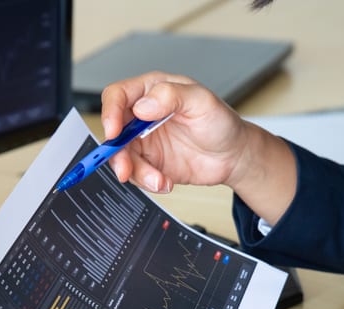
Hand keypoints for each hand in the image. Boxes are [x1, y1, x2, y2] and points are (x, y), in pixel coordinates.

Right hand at [100, 72, 295, 222]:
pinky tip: (165, 182)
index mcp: (152, 91)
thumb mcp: (202, 101)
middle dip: (116, 153)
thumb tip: (142, 106)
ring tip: (158, 180)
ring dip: (136, 173)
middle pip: (113, 131)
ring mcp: (144, 141)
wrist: (233, 156)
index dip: (110, 112)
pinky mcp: (150, 163)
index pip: (117, 96)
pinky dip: (148, 182)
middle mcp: (143, 116)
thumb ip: (171, 96)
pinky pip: (136, 174)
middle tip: (126, 168)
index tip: (114, 132)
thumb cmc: (221, 122)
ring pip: (121, 157)